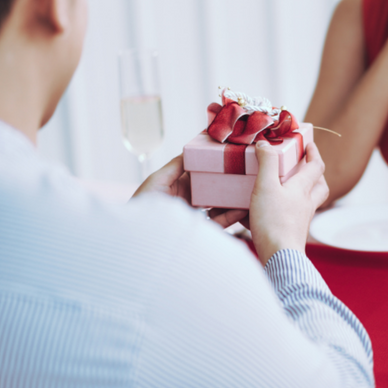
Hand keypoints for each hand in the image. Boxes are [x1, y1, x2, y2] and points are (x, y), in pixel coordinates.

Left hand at [132, 155, 247, 228]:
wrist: (139, 237)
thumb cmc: (143, 207)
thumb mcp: (157, 180)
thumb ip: (176, 166)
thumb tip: (192, 150)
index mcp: (178, 186)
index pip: (200, 173)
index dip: (214, 166)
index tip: (229, 157)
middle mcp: (188, 200)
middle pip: (213, 188)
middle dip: (227, 181)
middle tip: (245, 172)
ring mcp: (196, 216)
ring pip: (219, 205)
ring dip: (233, 198)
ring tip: (248, 190)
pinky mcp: (201, 230)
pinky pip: (219, 221)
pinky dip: (231, 215)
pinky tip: (242, 208)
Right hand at [247, 141, 329, 265]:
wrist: (280, 256)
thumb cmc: (275, 221)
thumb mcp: (266, 186)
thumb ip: (267, 163)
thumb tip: (265, 144)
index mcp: (302, 189)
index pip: (316, 167)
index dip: (314, 153)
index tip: (309, 144)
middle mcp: (306, 204)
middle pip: (320, 187)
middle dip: (315, 175)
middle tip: (305, 167)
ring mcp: (301, 220)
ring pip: (308, 202)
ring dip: (301, 193)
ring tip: (285, 188)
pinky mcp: (291, 233)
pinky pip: (292, 218)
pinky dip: (284, 211)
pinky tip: (268, 212)